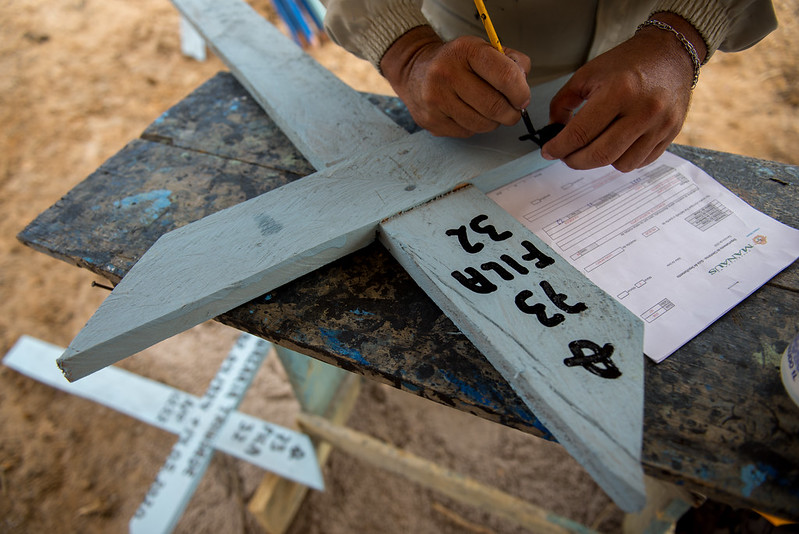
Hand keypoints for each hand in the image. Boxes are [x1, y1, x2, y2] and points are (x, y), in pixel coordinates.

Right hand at [380, 26, 531, 137]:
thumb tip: (523, 89)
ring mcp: (436, 98)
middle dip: (511, 113)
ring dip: (493, 122)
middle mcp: (447, 73)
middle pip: (494, 106)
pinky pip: (466, 132)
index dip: (521, 92)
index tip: (523, 99)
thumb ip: (512, 63)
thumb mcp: (485, 49)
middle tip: (512, 111)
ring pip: (482, 124)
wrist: (416, 70)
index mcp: (466, 50)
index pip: (505, 76)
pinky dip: (474, 127)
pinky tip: (468, 114)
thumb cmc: (457, 62)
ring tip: (489, 111)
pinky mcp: (431, 119)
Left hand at [542, 13, 706, 171]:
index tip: (548, 152)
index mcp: (619, 91)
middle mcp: (643, 110)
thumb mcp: (587, 74)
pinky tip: (615, 145)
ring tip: (592, 147)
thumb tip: (553, 132)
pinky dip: (622, 159)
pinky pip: (640, 161)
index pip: (580, 133)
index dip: (559, 147)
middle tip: (565, 156)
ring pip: (620, 164)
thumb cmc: (627, 62)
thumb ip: (563, 103)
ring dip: (600, 162)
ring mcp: (660, 125)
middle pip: (600, 155)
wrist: (670, 52)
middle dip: (575, 161)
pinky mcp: (671, 134)